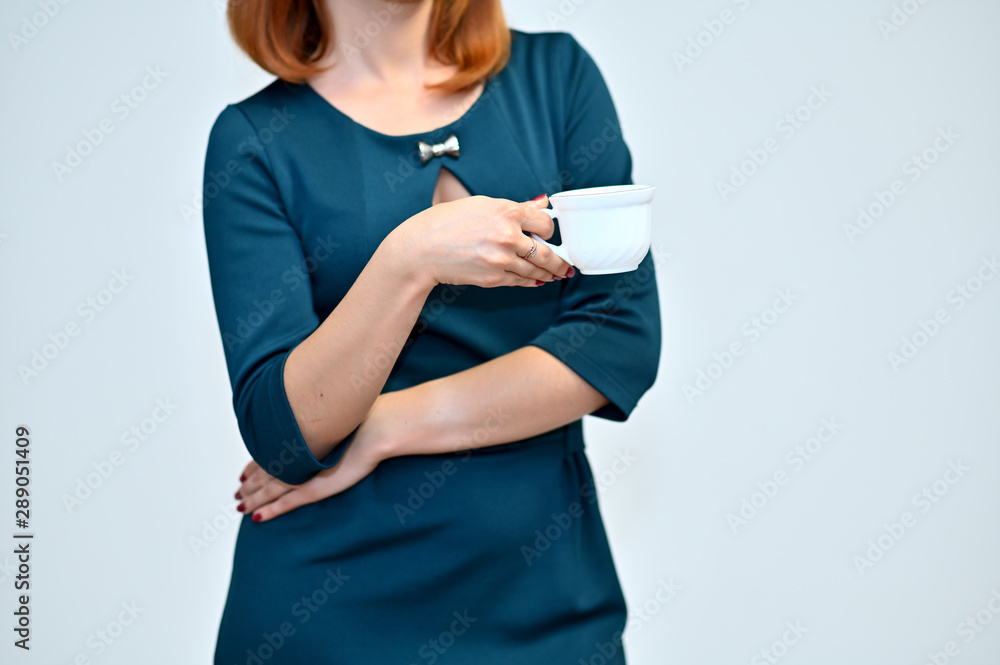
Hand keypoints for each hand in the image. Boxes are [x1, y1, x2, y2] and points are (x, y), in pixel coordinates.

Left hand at [233, 406, 391, 521]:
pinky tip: (257, 517)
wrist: (376, 426)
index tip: (243, 472)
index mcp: (298, 435)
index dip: (253, 464)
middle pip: (263, 471)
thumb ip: (325, 422)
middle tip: (238, 492)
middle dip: (249, 483)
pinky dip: (270, 510)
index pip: (267, 452)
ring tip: (241, 506)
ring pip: (268, 488)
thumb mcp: (337, 415)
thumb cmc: (365, 418)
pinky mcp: (314, 488)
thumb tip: (323, 418)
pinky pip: (285, 502)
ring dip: (253, 498)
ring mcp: (302, 472)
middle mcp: (295, 452)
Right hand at [385, 194, 571, 288]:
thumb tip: (541, 204)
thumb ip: (515, 207)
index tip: (548, 233)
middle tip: (567, 266)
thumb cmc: (446, 222)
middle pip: (546, 252)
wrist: (421, 249)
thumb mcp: (481, 205)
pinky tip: (536, 281)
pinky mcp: (494, 278)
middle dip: (559, 261)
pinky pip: (520, 281)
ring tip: (556, 276)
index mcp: (506, 211)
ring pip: (535, 270)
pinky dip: (530, 281)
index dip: (549, 229)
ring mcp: (501, 259)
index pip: (545, 222)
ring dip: (547, 274)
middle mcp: (508, 235)